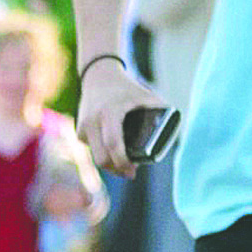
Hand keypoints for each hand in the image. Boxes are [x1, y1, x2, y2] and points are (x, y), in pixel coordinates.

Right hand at [77, 57, 163, 175]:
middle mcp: (92, 122)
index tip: (132, 171)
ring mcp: (83, 128)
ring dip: (109, 163)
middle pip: (101, 157)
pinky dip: (104, 153)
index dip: (122, 162)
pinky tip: (113, 151)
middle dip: (115, 169)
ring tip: (124, 165)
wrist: (98, 77)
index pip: (113, 144)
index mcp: (109, 113)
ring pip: (96, 156)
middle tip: (130, 174)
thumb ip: (158, 111)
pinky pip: (92, 150)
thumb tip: (171, 131)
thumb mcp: (146, 96)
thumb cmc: (126, 87)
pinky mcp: (79, 132)